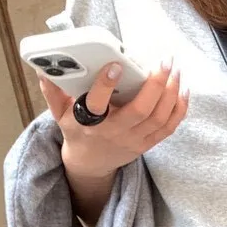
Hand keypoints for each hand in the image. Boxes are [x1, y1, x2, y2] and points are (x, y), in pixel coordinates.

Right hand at [38, 60, 188, 181]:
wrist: (89, 164)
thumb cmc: (76, 131)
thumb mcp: (60, 114)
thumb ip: (53, 91)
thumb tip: (42, 68)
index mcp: (90, 123)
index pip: (97, 106)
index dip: (106, 86)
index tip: (115, 66)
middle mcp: (114, 133)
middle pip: (140, 112)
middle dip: (155, 85)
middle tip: (164, 61)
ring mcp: (133, 141)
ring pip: (158, 119)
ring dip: (171, 94)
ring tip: (176, 71)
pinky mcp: (146, 145)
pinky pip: (167, 129)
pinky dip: (178, 110)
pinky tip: (183, 90)